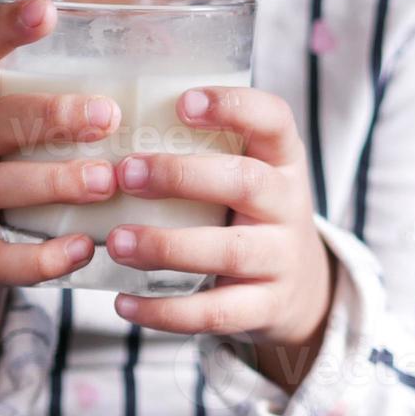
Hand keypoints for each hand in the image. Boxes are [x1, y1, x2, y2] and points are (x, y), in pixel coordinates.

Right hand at [0, 0, 120, 402]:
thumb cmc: (12, 159)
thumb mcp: (20, 118)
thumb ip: (65, 87)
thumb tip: (169, 52)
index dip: (4, 28)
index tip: (46, 9)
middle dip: (52, 116)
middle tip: (109, 116)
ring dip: (55, 181)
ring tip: (106, 180)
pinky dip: (41, 257)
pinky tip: (82, 247)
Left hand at [103, 86, 336, 391]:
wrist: (303, 288)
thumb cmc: (252, 215)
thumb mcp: (250, 172)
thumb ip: (206, 149)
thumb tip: (111, 123)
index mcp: (283, 160)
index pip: (274, 120)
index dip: (234, 107)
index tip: (184, 102)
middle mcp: (289, 206)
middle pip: (246, 183)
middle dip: (183, 177)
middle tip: (126, 173)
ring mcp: (281, 259)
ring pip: (227, 251)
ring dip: (166, 246)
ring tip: (116, 242)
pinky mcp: (266, 307)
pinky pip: (214, 313)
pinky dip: (165, 311)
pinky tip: (123, 303)